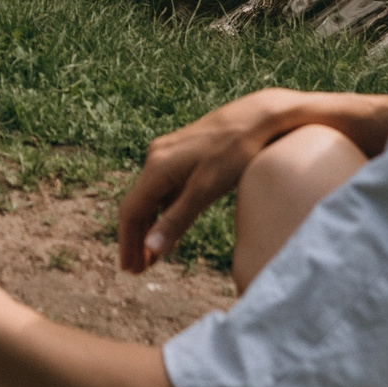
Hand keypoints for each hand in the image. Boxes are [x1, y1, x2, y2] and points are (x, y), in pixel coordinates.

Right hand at [117, 88, 294, 270]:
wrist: (259, 116)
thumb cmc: (236, 152)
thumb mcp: (206, 190)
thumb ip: (178, 219)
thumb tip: (151, 249)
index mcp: (157, 167)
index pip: (132, 212)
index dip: (129, 243)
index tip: (130, 270)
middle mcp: (156, 157)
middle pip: (137, 205)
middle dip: (136, 239)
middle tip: (137, 270)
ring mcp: (168, 153)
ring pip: (150, 197)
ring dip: (149, 227)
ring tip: (152, 257)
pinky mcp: (182, 153)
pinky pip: (163, 189)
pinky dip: (163, 212)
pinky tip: (172, 227)